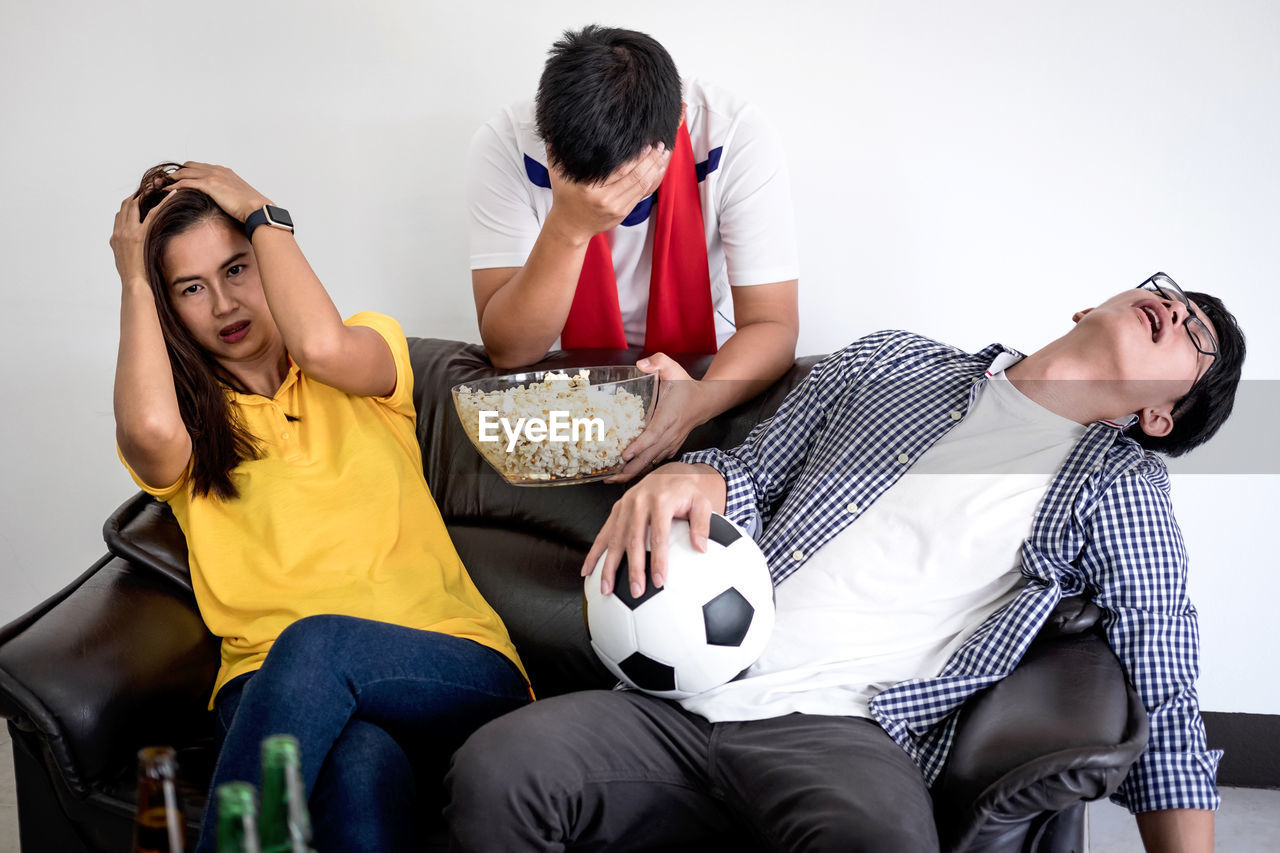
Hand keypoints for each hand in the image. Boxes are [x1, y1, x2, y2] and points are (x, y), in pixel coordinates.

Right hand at [110, 191, 171, 284]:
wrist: (135, 285)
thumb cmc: (133, 276)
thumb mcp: (123, 260)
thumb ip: (121, 248)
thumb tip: (123, 244)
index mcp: (115, 236)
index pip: (121, 213)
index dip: (131, 203)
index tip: (141, 198)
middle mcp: (119, 231)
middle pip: (127, 205)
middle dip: (139, 194)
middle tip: (152, 187)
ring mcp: (128, 232)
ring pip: (136, 205)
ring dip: (148, 194)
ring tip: (160, 186)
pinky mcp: (140, 235)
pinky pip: (153, 213)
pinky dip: (163, 201)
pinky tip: (173, 194)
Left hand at [164, 161, 271, 222]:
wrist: (258, 209)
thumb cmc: (252, 208)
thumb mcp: (240, 198)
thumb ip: (230, 196)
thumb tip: (228, 205)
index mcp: (225, 172)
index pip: (200, 167)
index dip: (188, 172)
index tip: (179, 180)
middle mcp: (217, 170)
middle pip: (188, 166)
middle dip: (176, 173)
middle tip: (166, 182)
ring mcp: (213, 175)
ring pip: (183, 172)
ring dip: (170, 179)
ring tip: (160, 186)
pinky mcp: (209, 184)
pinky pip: (184, 182)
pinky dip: (173, 186)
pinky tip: (165, 191)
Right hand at [545, 144, 671, 241]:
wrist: (570, 226)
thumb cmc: (565, 195)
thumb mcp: (557, 172)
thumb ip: (556, 150)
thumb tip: (555, 126)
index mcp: (589, 189)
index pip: (619, 170)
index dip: (636, 157)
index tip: (646, 143)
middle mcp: (605, 200)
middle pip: (634, 177)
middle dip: (651, 160)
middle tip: (661, 144)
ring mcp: (616, 209)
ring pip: (641, 186)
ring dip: (655, 169)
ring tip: (663, 154)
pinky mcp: (623, 213)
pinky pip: (641, 195)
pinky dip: (652, 181)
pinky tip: (658, 169)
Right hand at [582, 463, 714, 596]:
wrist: (670, 473)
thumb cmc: (687, 493)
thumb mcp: (702, 503)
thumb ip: (702, 525)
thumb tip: (700, 549)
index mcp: (660, 501)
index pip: (658, 535)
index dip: (658, 560)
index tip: (659, 581)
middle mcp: (639, 502)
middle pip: (634, 540)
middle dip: (634, 568)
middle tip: (636, 591)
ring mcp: (625, 505)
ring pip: (615, 539)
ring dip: (609, 565)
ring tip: (607, 589)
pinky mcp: (616, 509)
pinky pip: (603, 533)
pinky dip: (594, 553)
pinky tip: (588, 570)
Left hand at [606, 354, 701, 482]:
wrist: (705, 401)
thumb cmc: (685, 385)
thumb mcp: (672, 368)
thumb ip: (657, 361)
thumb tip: (641, 365)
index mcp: (669, 415)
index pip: (653, 433)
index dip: (639, 445)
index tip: (625, 455)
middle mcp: (671, 433)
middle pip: (650, 455)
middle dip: (631, 468)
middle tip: (611, 478)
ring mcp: (672, 442)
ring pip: (652, 461)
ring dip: (634, 472)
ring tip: (613, 481)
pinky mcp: (671, 447)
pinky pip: (656, 461)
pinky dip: (642, 469)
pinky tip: (627, 476)